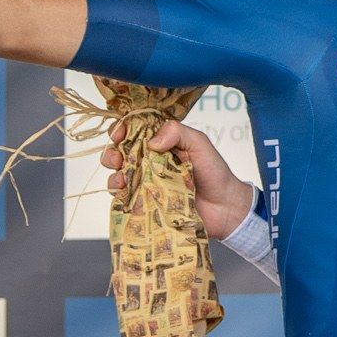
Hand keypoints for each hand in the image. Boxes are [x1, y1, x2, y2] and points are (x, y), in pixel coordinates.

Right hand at [104, 118, 255, 238]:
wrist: (225, 207)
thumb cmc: (215, 172)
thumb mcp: (200, 144)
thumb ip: (178, 133)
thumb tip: (151, 142)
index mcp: (162, 144)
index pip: (134, 132)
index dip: (122, 130)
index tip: (118, 134)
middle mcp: (151, 162)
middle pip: (121, 154)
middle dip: (112, 153)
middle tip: (117, 159)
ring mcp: (147, 183)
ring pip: (119, 175)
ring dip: (114, 174)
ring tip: (122, 178)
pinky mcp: (147, 202)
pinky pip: (125, 197)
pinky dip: (119, 193)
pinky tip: (124, 191)